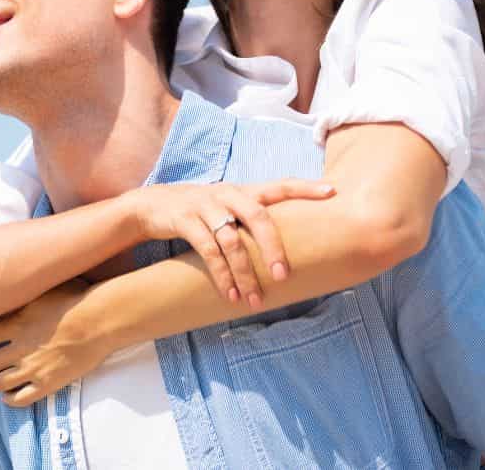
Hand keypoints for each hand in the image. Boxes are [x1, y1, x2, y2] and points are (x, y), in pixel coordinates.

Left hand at [0, 279, 103, 407]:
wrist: (99, 320)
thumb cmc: (76, 299)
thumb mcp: (45, 290)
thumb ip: (26, 296)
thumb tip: (13, 291)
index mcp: (17, 323)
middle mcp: (19, 347)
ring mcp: (32, 368)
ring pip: (0, 382)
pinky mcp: (47, 383)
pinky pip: (21, 398)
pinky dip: (10, 399)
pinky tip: (8, 397)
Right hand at [128, 178, 334, 307]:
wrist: (153, 205)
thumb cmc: (202, 212)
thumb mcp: (228, 208)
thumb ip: (253, 218)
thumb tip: (292, 246)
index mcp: (244, 190)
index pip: (280, 185)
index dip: (305, 187)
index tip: (332, 191)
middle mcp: (228, 193)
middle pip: (258, 216)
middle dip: (273, 247)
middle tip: (283, 276)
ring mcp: (206, 205)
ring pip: (232, 240)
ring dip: (244, 273)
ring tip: (255, 300)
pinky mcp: (186, 220)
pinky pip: (208, 251)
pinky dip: (222, 275)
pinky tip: (231, 295)